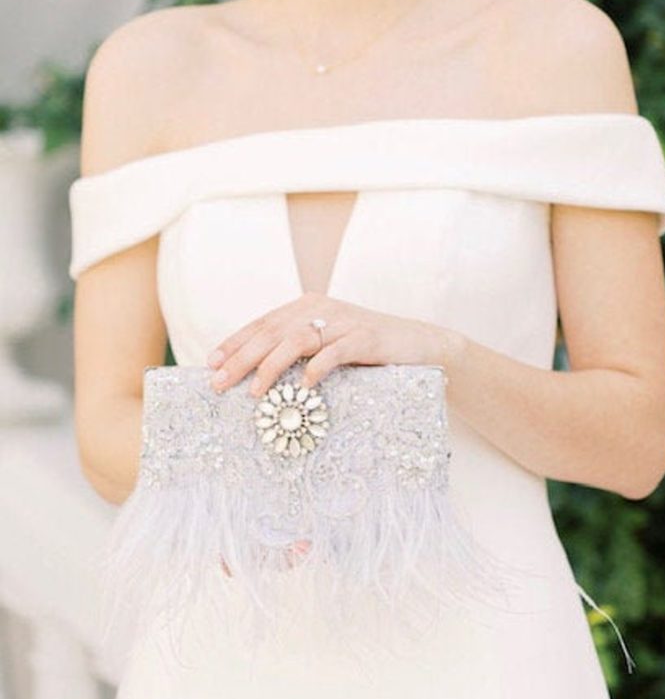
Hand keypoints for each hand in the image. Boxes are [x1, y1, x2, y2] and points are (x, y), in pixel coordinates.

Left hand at [205, 291, 450, 397]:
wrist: (418, 343)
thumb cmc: (366, 351)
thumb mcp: (327, 345)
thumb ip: (296, 350)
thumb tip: (253, 376)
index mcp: (307, 306)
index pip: (262, 323)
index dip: (234, 342)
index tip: (211, 364)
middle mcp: (321, 308)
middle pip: (272, 332)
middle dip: (241, 358)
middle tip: (219, 383)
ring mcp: (344, 321)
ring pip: (297, 340)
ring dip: (271, 366)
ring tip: (254, 392)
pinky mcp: (366, 337)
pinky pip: (335, 352)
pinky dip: (316, 368)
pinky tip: (303, 385)